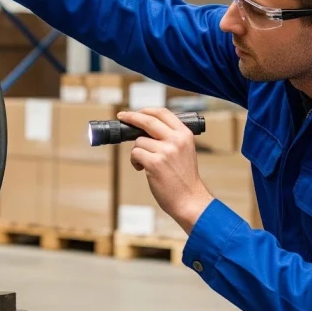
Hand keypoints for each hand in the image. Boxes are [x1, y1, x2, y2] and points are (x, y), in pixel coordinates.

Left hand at [119, 108, 214, 233]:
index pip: (163, 113)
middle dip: (131, 117)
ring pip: (138, 141)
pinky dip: (134, 161)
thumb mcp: (184, 151)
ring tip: (144, 163)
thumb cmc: (184, 178)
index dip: (146, 110)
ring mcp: (165, 151)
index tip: (135, 111)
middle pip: (147, 120)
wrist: (190, 200)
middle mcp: (176, 140)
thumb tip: (145, 128)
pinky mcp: (155, 163)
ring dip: (137, 152)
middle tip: (121, 116)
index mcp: (185, 134)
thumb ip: (170, 138)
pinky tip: (142, 169)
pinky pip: (135, 154)